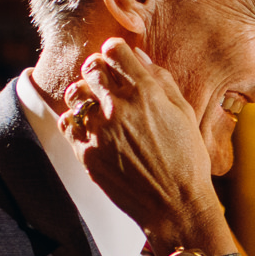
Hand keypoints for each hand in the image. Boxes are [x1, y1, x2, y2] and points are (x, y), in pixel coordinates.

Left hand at [59, 39, 220, 250]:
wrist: (175, 206)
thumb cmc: (187, 161)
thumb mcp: (184, 114)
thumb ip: (162, 80)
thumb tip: (139, 56)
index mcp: (146, 93)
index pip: (114, 49)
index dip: (115, 50)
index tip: (117, 58)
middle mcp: (119, 107)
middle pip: (91, 67)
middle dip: (98, 69)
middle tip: (105, 81)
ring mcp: (99, 130)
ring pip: (74, 92)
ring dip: (84, 93)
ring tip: (95, 105)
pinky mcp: (86, 152)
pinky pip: (67, 122)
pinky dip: (75, 120)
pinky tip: (90, 128)